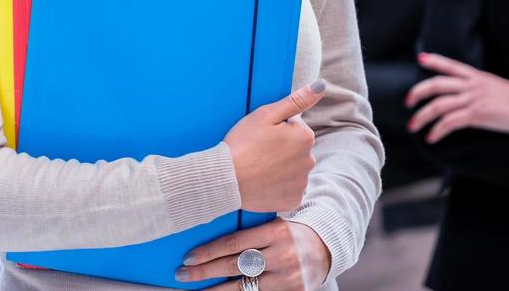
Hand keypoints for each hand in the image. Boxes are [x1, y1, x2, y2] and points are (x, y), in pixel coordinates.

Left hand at [178, 219, 330, 289]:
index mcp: (275, 231)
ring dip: (216, 290)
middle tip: (183, 273)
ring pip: (243, 287)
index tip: (189, 256)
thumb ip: (249, 229)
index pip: (235, 242)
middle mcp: (282, 254)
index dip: (209, 250)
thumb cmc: (290, 233)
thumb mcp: (274, 223)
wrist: (325, 249)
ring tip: (195, 290)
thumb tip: (210, 233)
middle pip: (235, 265)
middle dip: (205, 271)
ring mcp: (287, 277)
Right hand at [225, 80, 323, 212]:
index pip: (294, 126)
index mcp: (305, 137)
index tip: (260, 135)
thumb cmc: (243, 143)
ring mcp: (301, 183)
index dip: (275, 128)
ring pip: (292, 168)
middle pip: (295, 148)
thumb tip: (321, 86)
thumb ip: (296, 100)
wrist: (225, 179)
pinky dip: (277, 185)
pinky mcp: (292, 200)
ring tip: (257, 166)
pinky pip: (288, 188)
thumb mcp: (266, 115)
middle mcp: (309, 160)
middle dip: (281, 148)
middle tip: (257, 151)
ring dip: (280, 167)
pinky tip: (262, 182)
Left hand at [406, 53, 508, 142]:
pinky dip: (437, 130)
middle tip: (408, 102)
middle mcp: (472, 85)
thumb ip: (480, 89)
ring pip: (438, 105)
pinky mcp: (477, 114)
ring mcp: (474, 99)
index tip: (420, 58)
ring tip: (413, 126)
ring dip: (422, 116)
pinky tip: (432, 137)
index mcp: (477, 76)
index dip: (434, 60)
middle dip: (417, 93)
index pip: (450, 65)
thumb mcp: (496, 87)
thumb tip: (469, 97)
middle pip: (436, 84)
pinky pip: (450, 122)